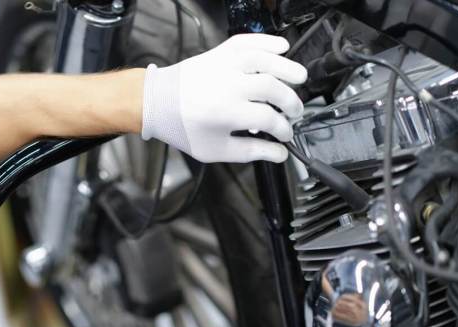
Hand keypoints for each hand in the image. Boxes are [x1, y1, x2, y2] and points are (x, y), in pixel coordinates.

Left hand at [141, 34, 306, 163]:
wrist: (157, 103)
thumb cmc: (183, 128)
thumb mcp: (215, 150)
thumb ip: (250, 152)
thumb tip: (279, 154)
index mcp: (226, 113)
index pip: (269, 120)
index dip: (283, 129)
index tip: (285, 134)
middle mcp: (228, 86)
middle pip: (272, 89)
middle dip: (291, 101)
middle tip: (295, 111)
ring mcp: (224, 66)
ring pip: (264, 60)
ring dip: (287, 67)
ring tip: (300, 78)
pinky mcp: (219, 53)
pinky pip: (248, 41)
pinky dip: (267, 41)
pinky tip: (282, 48)